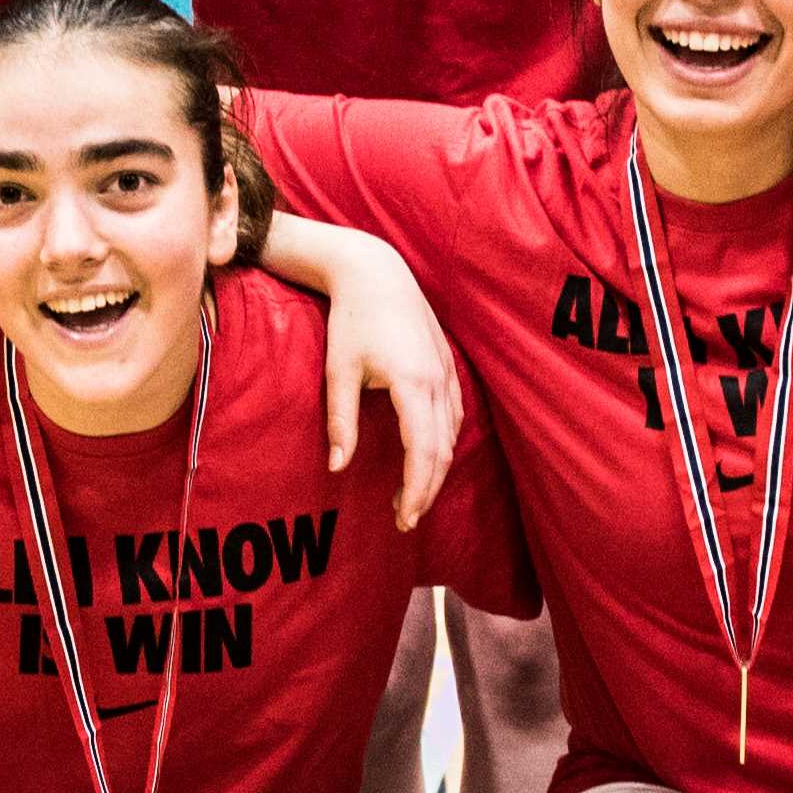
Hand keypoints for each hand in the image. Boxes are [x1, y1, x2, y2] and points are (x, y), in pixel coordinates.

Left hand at [306, 227, 460, 526]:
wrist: (375, 273)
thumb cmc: (351, 321)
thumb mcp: (338, 371)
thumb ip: (341, 422)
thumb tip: (338, 468)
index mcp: (412, 383)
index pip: (423, 451)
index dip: (416, 489)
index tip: (404, 517)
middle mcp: (437, 380)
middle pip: (442, 450)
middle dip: (426, 489)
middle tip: (406, 519)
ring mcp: (447, 372)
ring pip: (452, 435)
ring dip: (435, 469)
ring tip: (411, 496)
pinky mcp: (447, 365)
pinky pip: (454, 415)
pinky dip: (443, 443)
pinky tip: (427, 458)